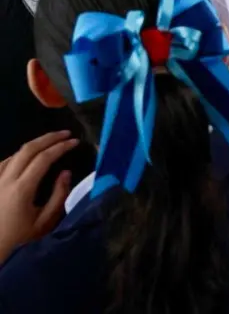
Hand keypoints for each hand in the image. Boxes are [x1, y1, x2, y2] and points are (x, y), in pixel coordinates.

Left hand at [0, 131, 77, 264]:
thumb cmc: (19, 241)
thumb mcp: (45, 222)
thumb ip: (58, 196)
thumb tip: (65, 173)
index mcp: (21, 189)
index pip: (43, 158)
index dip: (61, 147)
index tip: (75, 142)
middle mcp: (5, 180)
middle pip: (27, 150)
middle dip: (48, 138)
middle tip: (65, 134)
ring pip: (13, 154)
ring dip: (33, 145)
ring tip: (49, 144)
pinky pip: (3, 163)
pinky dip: (17, 156)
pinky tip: (25, 158)